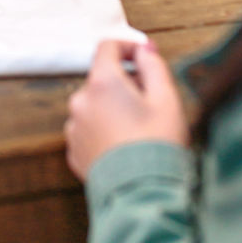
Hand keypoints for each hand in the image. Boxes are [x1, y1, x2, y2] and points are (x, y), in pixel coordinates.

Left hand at [65, 39, 187, 181]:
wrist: (142, 196)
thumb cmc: (158, 144)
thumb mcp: (166, 98)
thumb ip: (153, 65)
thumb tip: (143, 48)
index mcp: (102, 83)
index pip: (107, 46)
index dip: (128, 46)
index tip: (144, 57)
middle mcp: (80, 101)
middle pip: (102, 79)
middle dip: (125, 84)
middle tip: (151, 104)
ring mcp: (74, 128)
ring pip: (95, 106)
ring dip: (114, 109)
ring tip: (139, 132)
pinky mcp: (75, 152)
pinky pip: (90, 131)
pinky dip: (105, 133)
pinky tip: (126, 148)